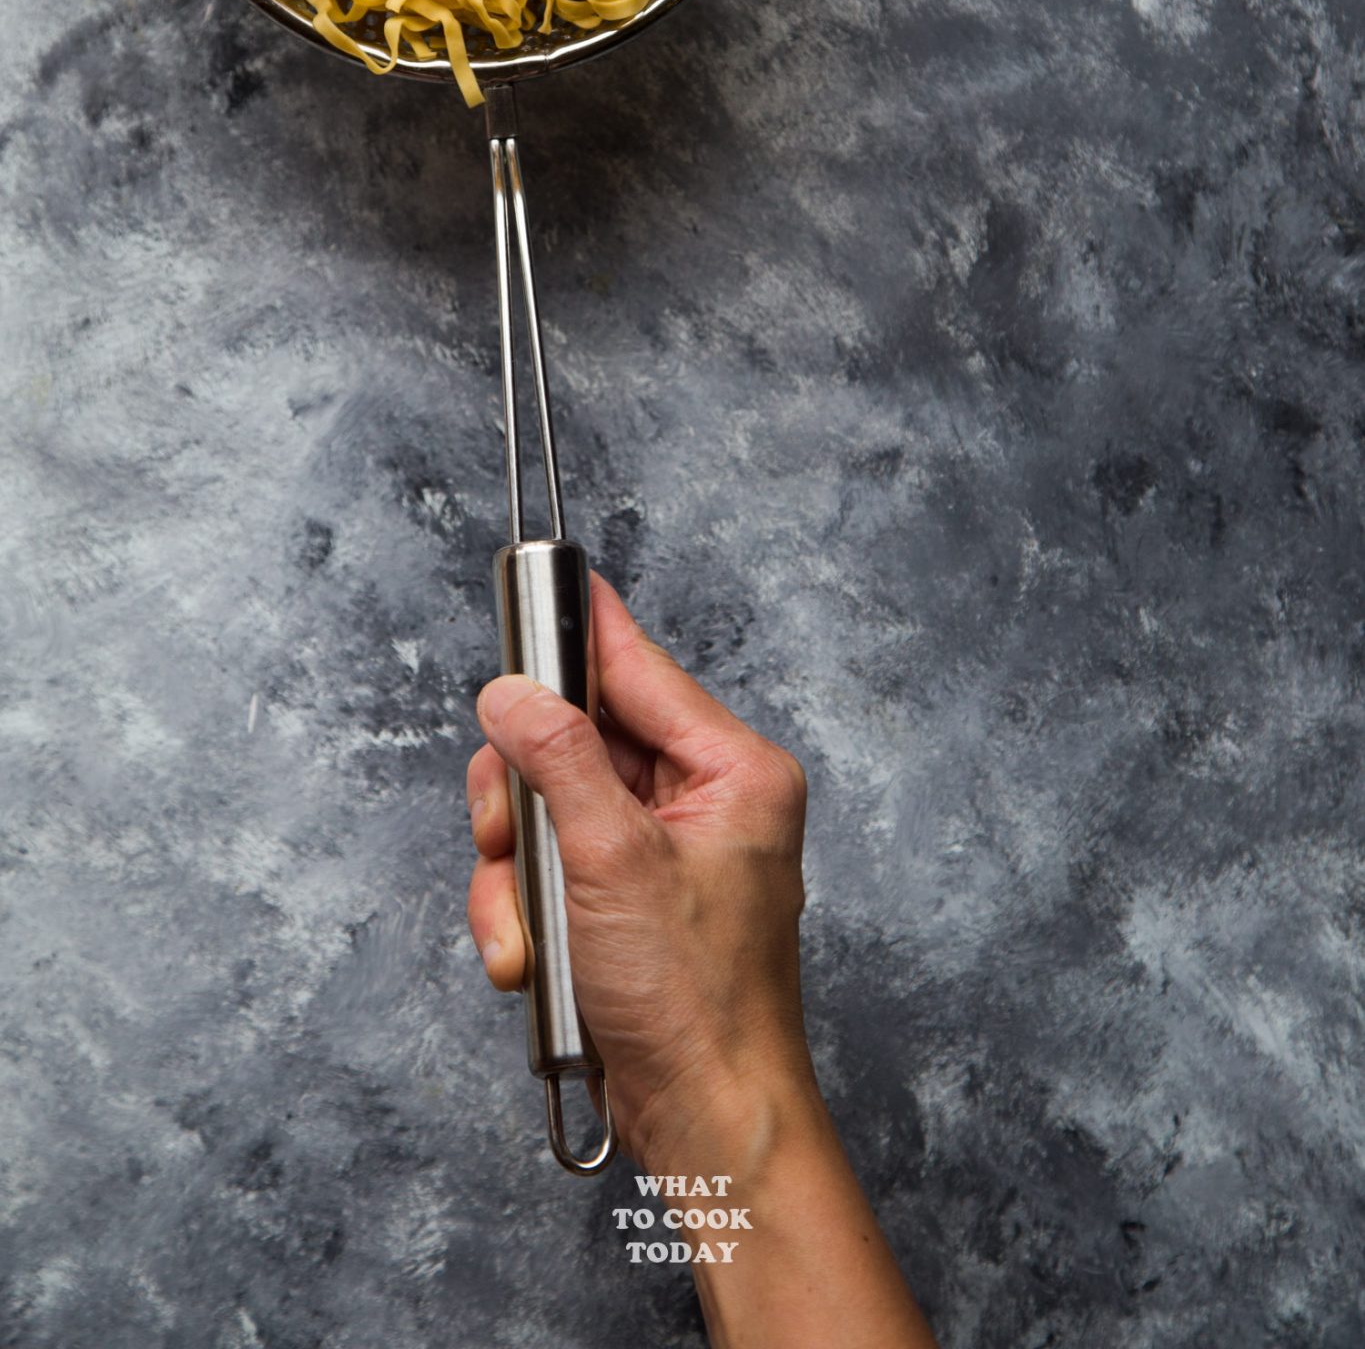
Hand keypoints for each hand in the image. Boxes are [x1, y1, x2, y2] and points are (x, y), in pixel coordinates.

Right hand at [465, 570, 815, 1170]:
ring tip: (526, 928)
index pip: (642, 670)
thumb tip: (512, 694)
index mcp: (734, 771)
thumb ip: (558, 762)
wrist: (707, 1118)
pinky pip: (552, 867)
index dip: (584, 630)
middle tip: (505, 833)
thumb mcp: (611, 862)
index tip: (544, 580)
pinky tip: (530, 956)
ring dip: (516, 870)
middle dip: (523, 795)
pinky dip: (526, 909)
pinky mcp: (628, 899)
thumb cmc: (695, 1002)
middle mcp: (705, 801)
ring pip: (549, 809)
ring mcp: (663, 853)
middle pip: (578, 740)